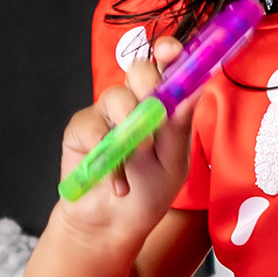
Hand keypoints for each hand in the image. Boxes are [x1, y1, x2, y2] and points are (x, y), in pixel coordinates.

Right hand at [46, 32, 192, 256]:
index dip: (169, 53)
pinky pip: (91, 126)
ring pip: (115, 95)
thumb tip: (196, 89)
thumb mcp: (174, 163)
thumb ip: (180, 127)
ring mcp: (106, 113)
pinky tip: (116, 181)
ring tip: (137, 158)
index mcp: (164, 105)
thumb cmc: (150, 192)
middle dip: (148, 83)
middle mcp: (135, 102)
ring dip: (129, 126)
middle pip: (138, 70)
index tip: (171, 52)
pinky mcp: (82, 129)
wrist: (114, 223)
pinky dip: (105, 155)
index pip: (167, 67)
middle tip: (154, 110)